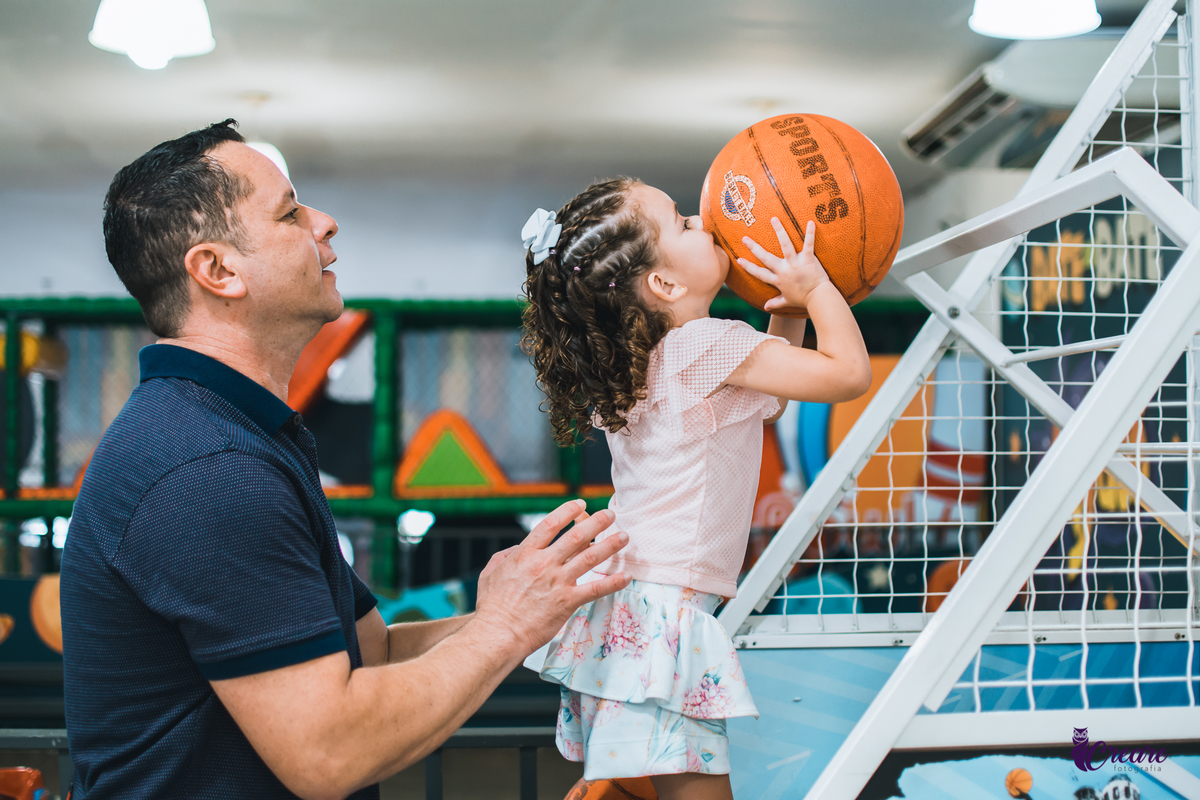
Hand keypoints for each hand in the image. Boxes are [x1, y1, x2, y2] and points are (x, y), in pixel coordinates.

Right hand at [474, 499, 629, 655]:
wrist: (499, 633)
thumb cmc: (492, 606)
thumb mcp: (491, 573)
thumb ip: (505, 556)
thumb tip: (516, 549)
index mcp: (525, 554)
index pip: (551, 524)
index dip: (568, 511)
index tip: (580, 505)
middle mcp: (544, 564)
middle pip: (577, 536)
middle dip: (597, 522)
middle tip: (610, 514)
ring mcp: (557, 582)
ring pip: (590, 557)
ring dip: (610, 545)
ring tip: (624, 536)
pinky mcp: (567, 602)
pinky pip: (595, 589)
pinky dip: (613, 582)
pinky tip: (626, 576)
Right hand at [740, 219, 831, 312]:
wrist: (818, 298)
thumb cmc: (803, 300)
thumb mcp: (787, 301)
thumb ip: (776, 303)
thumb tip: (766, 307)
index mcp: (778, 280)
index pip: (759, 273)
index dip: (748, 267)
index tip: (738, 259)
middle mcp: (784, 270)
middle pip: (766, 258)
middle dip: (754, 248)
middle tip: (744, 238)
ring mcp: (795, 264)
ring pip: (785, 245)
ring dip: (779, 231)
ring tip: (773, 219)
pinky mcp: (808, 260)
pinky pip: (808, 244)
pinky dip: (810, 233)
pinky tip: (810, 222)